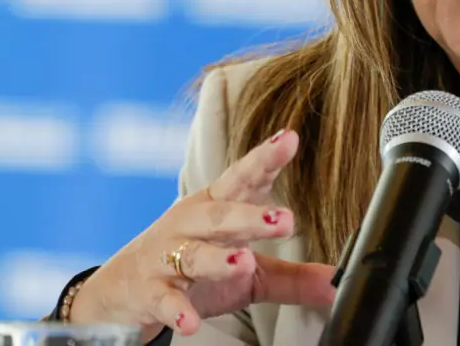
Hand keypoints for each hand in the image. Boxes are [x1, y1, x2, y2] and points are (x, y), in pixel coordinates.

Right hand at [68, 130, 335, 340]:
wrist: (121, 291)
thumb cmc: (194, 267)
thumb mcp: (248, 273)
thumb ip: (293, 276)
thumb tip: (337, 283)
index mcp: (218, 208)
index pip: (245, 179)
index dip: (266, 158)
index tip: (290, 139)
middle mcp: (192, 224)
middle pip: (223, 214)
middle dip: (252, 215)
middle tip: (284, 219)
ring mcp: (168, 256)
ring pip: (195, 254)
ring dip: (218, 259)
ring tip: (242, 262)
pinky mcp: (150, 291)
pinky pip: (165, 299)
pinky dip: (177, 309)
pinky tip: (191, 320)